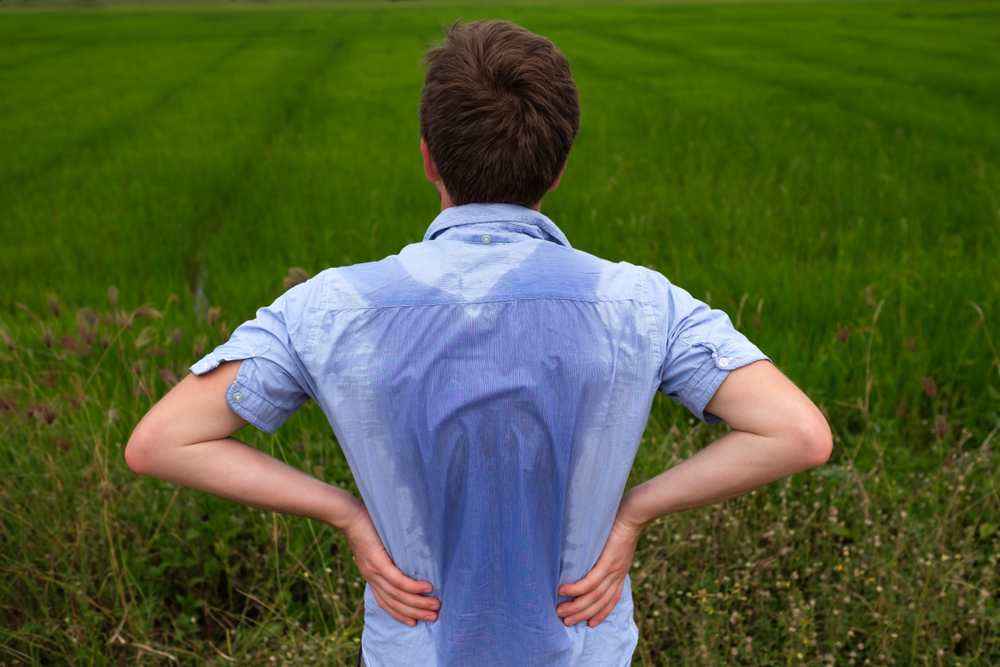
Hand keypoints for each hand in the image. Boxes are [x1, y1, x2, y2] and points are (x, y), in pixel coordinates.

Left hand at [341, 504, 439, 626]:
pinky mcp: (378, 562)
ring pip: (398, 595)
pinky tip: (427, 588)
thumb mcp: (375, 547)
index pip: (385, 603)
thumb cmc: (364, 526)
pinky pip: (397, 579)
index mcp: (370, 576)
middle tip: (434, 616)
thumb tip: (407, 559)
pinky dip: (413, 587)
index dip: (400, 614)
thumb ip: (387, 556)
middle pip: (394, 603)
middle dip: (415, 612)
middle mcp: (371, 578)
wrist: (347, 516)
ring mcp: (374, 571)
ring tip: (435, 606)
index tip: (415, 622)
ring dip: (418, 603)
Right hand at [556, 512, 642, 626]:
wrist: (634, 514)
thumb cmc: (621, 522)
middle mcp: (618, 574)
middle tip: (566, 621)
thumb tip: (589, 555)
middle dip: (582, 614)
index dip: (601, 613)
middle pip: (600, 602)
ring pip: (594, 596)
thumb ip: (605, 553)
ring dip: (576, 606)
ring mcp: (613, 569)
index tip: (590, 623)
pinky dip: (577, 589)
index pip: (612, 599)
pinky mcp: (607, 562)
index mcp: (620, 572)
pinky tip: (564, 591)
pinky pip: (591, 581)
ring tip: (560, 611)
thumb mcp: (615, 543)